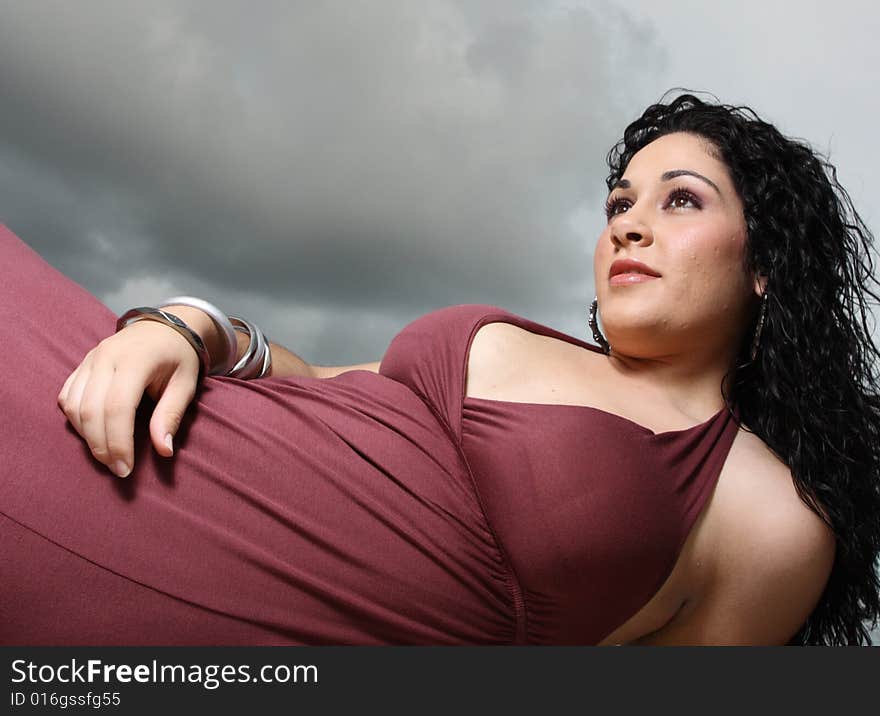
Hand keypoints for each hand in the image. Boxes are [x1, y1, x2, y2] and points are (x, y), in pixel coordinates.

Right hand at [56, 319, 201, 476]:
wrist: (166, 326)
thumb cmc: (179, 357)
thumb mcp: (186, 385)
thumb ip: (171, 416)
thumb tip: (163, 451)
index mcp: (135, 360)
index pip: (117, 408)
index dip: (118, 442)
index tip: (125, 469)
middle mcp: (106, 357)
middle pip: (91, 410)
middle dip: (100, 446)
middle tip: (117, 469)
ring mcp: (90, 359)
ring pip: (73, 405)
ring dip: (86, 436)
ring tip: (107, 455)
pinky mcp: (82, 364)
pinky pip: (67, 396)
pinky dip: (75, 419)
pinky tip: (93, 433)